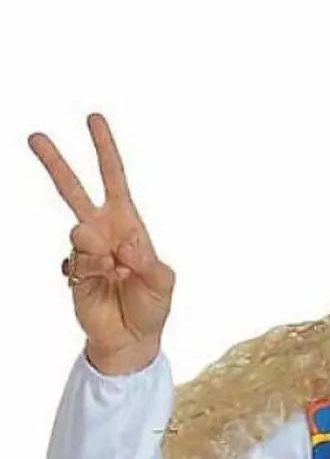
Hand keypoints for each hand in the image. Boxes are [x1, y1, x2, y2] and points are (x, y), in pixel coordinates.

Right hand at [28, 111, 174, 370]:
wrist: (132, 340)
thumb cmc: (151, 307)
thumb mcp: (164, 283)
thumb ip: (150, 263)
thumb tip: (123, 248)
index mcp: (126, 223)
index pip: (113, 178)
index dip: (104, 149)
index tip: (93, 118)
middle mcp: (101, 231)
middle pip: (73, 190)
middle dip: (55, 164)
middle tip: (35, 137)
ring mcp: (85, 251)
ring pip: (78, 231)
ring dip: (97, 249)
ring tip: (115, 269)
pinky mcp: (73, 273)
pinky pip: (77, 262)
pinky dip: (92, 272)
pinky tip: (103, 282)